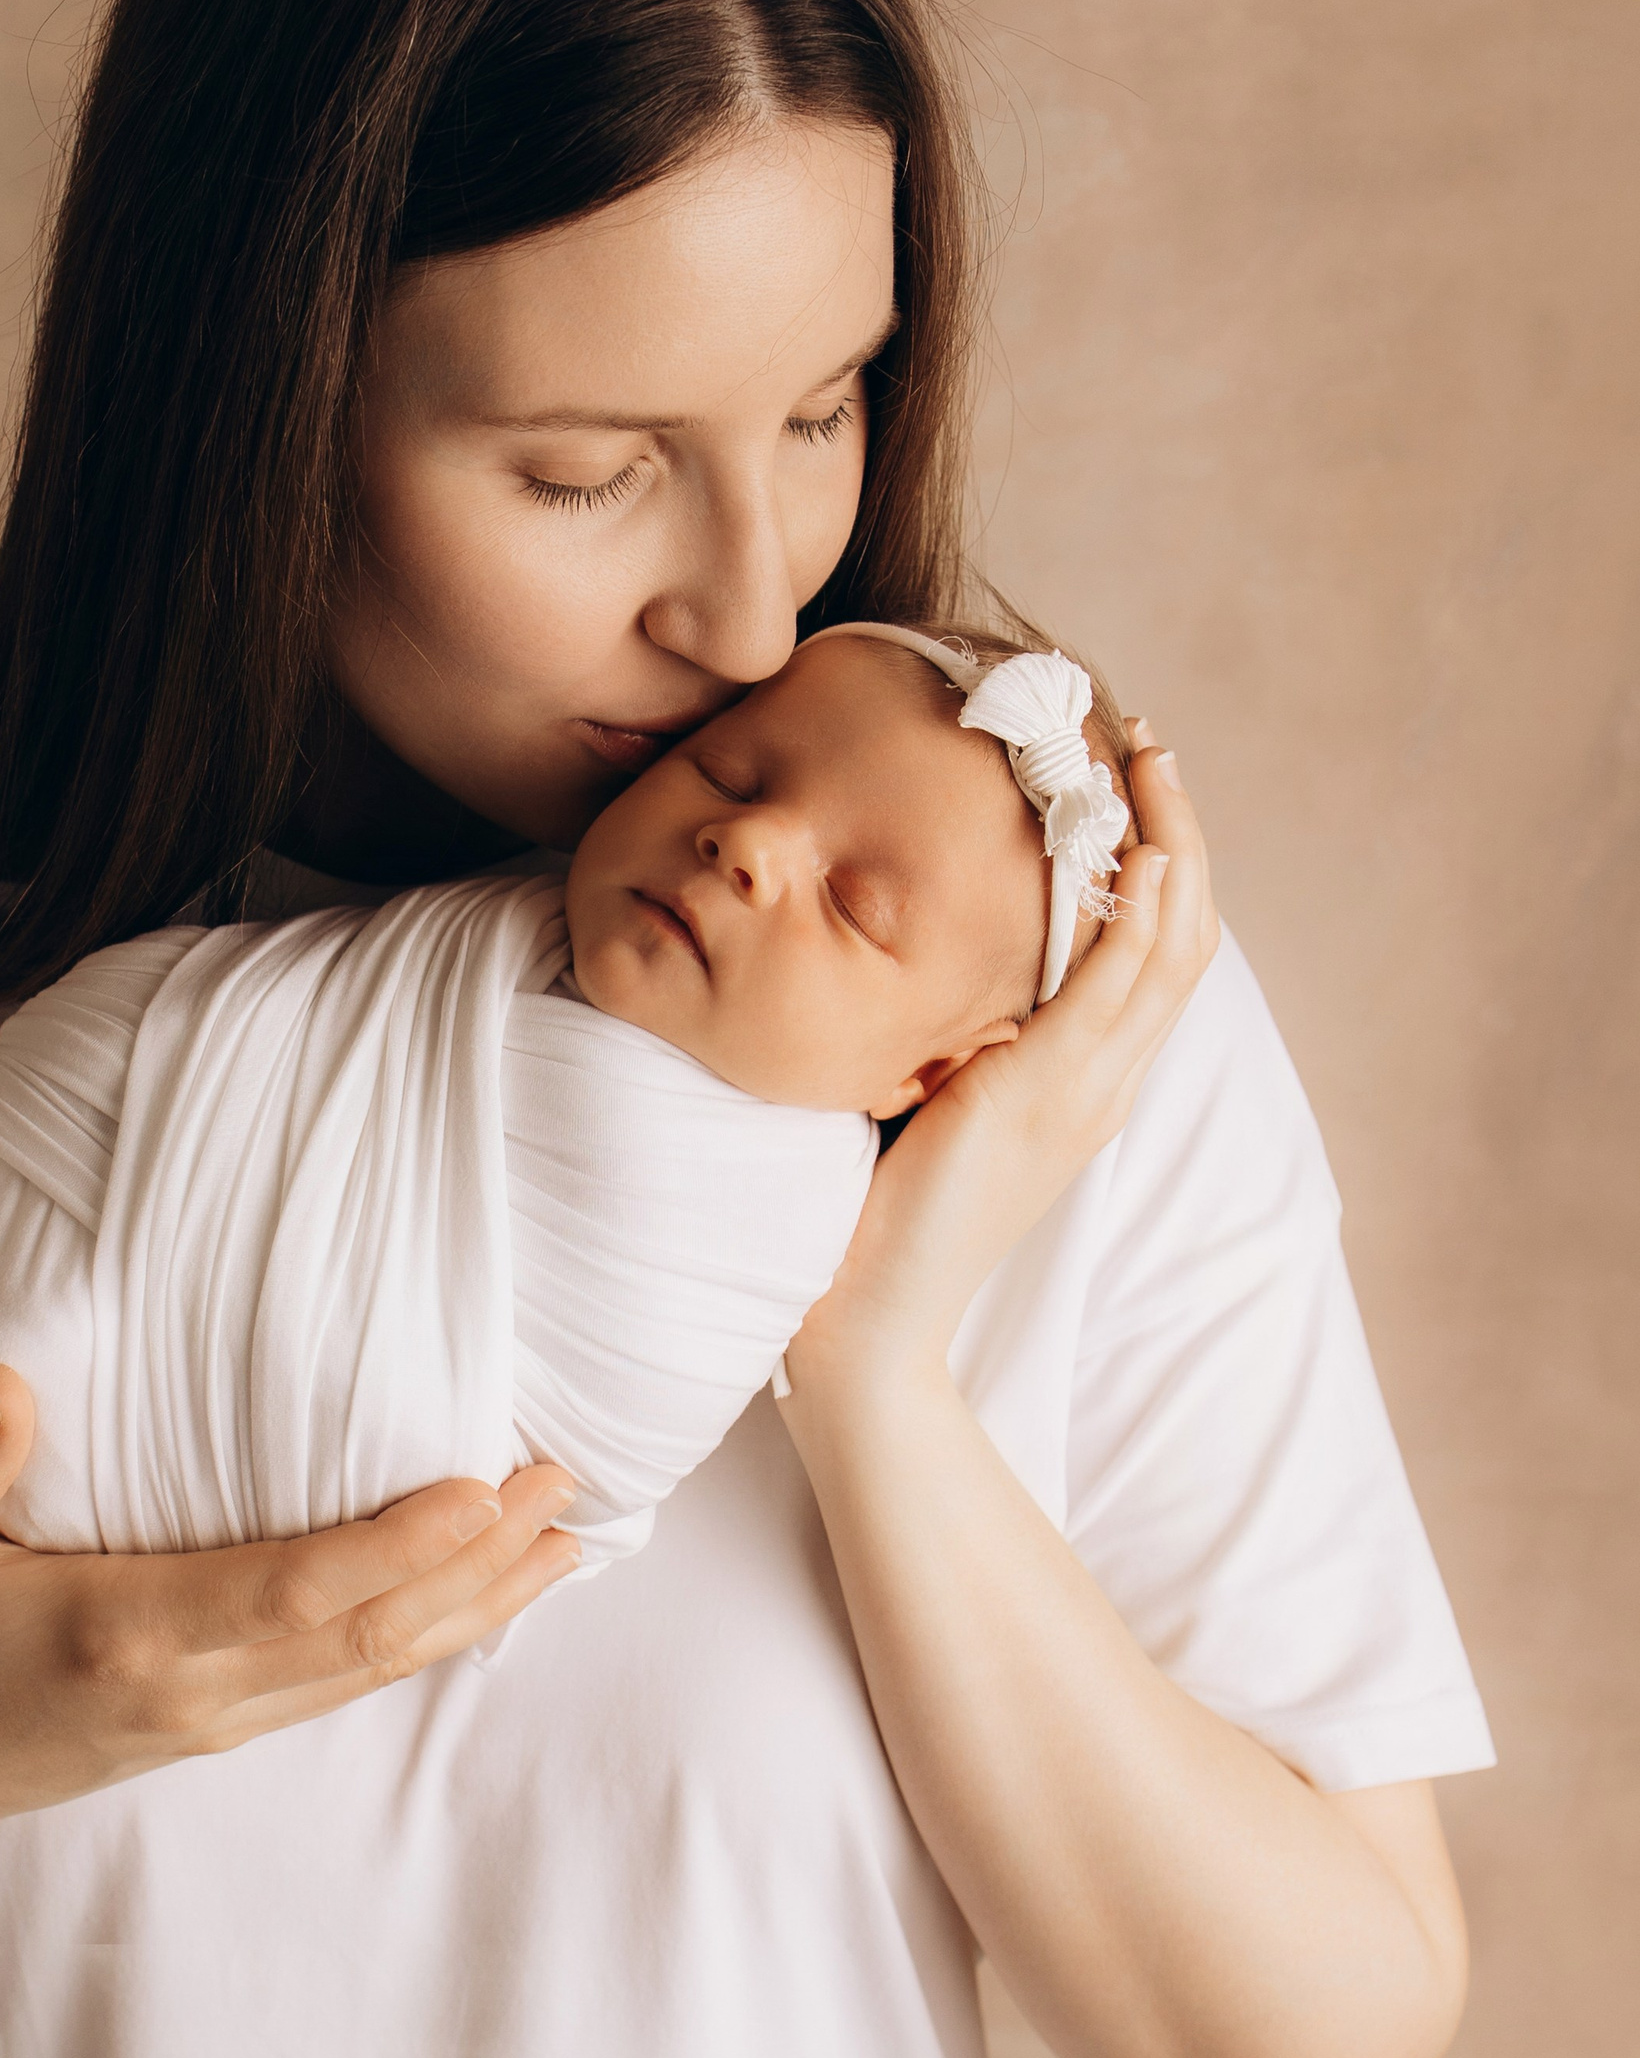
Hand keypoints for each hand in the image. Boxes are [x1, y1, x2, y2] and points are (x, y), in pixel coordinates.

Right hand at [0, 1365, 580, 1856]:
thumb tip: (5, 1376)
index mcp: (125, 1636)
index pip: (294, 1591)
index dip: (395, 1545)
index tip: (478, 1488)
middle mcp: (192, 1690)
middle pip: (370, 1633)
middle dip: (478, 1566)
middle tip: (564, 1488)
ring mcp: (215, 1719)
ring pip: (376, 1667)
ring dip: (477, 1606)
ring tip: (564, 1541)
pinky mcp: (222, 1728)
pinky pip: (347, 1683)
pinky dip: (429, 1636)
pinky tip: (480, 1596)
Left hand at [788, 737, 1217, 1387]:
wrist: (873, 1315)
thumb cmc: (882, 1212)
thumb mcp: (935, 1100)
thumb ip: (959, 1039)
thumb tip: (929, 964)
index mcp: (1086, 1084)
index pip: (1154, 955)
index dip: (1159, 864)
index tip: (1129, 785)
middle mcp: (1105, 1084)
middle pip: (1185, 934)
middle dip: (1176, 829)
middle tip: (1149, 743)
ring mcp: (1087, 1091)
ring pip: (1170, 946)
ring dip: (1168, 842)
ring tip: (1147, 759)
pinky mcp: (1048, 1095)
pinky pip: (1116, 986)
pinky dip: (1137, 911)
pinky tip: (1136, 850)